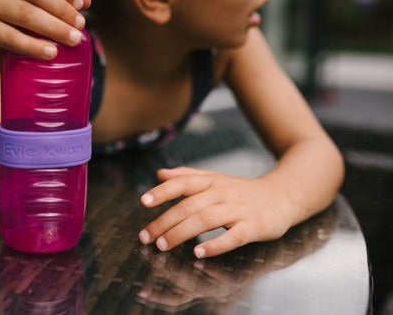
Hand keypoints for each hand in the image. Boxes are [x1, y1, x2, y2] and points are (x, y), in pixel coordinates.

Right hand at [0, 0, 90, 64]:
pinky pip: (11, 37)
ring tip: (73, 40)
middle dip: (62, 8)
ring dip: (54, 27)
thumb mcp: (34, 6)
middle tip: (80, 26)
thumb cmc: (14, 21)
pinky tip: (51, 53)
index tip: (82, 4)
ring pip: (25, 13)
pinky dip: (33, 46)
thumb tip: (85, 0)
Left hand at [138, 167, 293, 257]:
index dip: (162, 191)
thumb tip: (159, 174)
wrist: (283, 195)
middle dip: (164, 222)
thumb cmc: (241, 190)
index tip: (143, 202)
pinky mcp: (253, 227)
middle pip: (188, 206)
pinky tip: (199, 253)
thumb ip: (187, 175)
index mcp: (210, 181)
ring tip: (163, 245)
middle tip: (146, 237)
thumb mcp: (214, 178)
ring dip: (181, 233)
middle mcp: (222, 193)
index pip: (182, 183)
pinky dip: (215, 245)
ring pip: (205, 220)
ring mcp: (238, 209)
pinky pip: (233, 236)